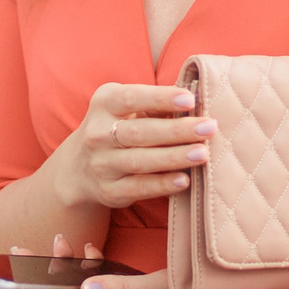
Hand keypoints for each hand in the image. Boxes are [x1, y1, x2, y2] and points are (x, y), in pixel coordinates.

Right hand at [47, 82, 210, 211]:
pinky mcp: (109, 190)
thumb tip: (200, 98)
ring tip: (203, 153)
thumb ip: (157, 104)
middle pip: (140, 132)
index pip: (132, 98)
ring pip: (140, 161)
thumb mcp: (127, 109)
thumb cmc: (118, 127)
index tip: (190, 99)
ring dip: (174, 157)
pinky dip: (162, 184)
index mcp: (104, 103)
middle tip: (209, 128)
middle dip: (177, 130)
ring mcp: (101, 164)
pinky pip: (138, 187)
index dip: (161, 98)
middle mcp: (98, 133)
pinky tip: (185, 180)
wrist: (79, 168)